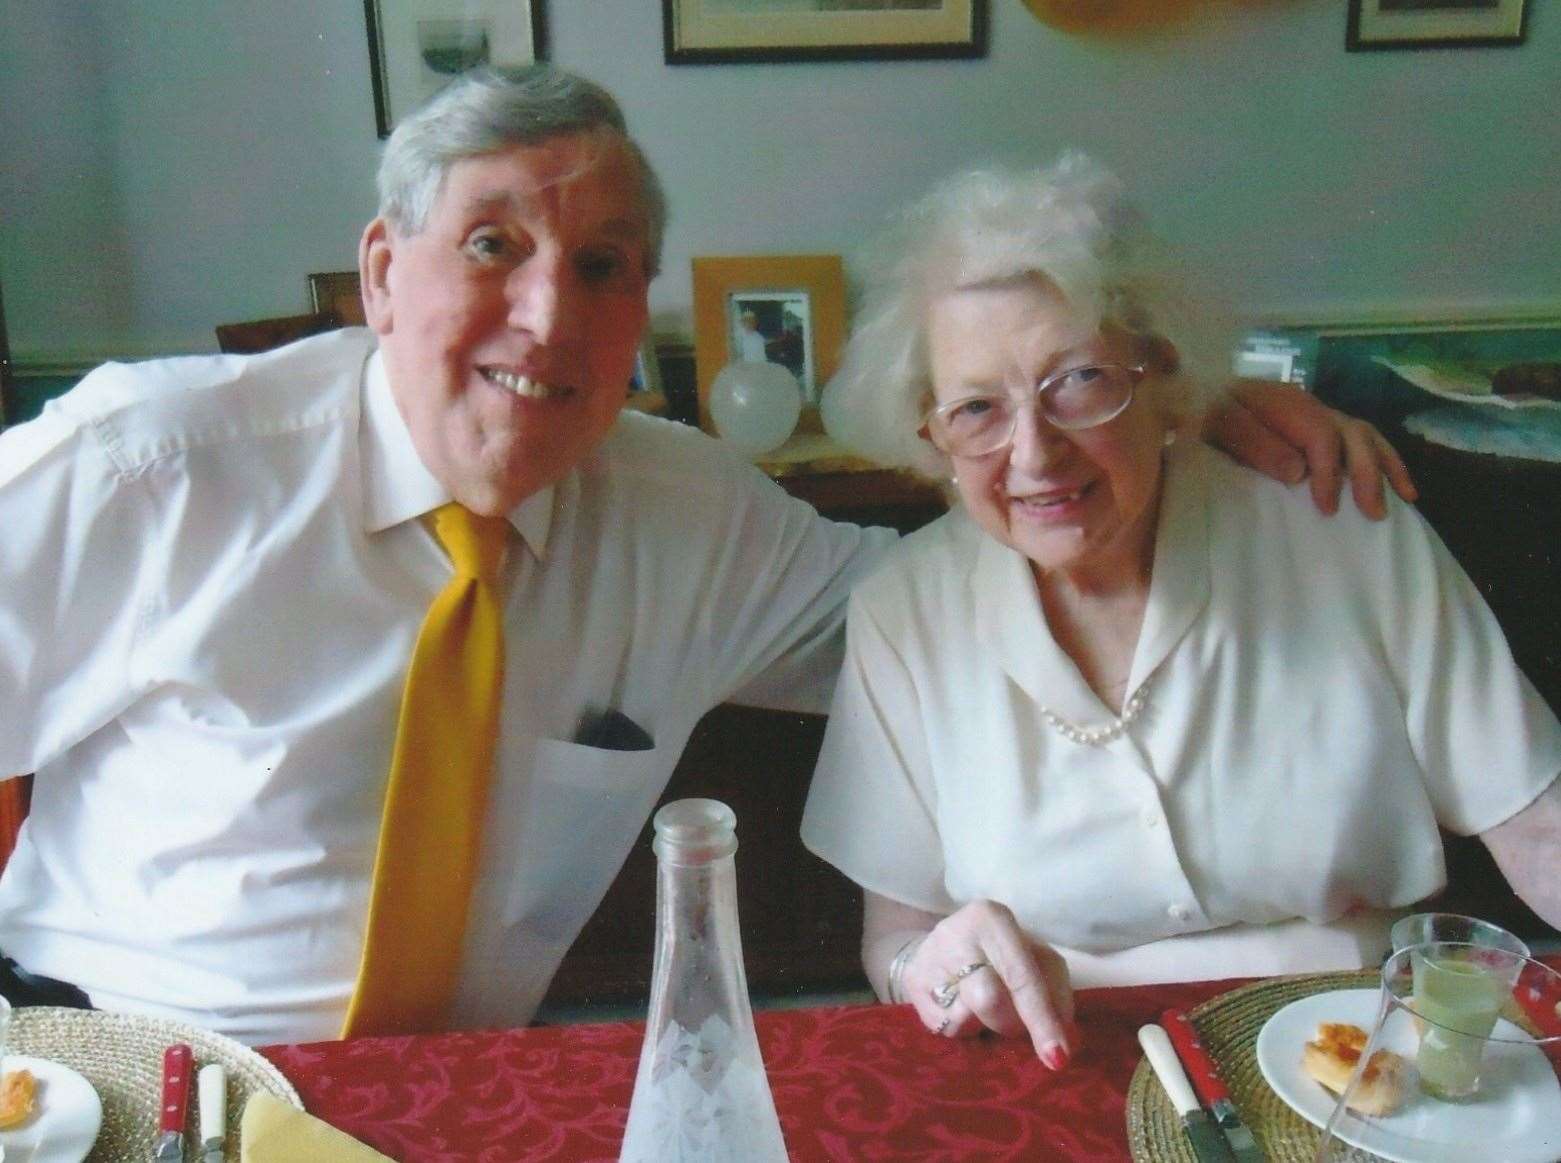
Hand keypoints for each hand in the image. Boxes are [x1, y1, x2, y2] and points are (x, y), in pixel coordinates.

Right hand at [901, 900, 1076, 1068]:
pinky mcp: (912, 982)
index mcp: (992, 919)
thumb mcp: (1036, 959)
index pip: (1022, 977)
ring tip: (985, 1009)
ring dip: (984, 1027)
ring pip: (963, 1020)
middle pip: (988, 1000)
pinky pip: (942, 1028)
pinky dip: (963, 1028)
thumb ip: (1055, 993)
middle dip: (1010, 1024)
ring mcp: (928, 957)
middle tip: (1016, 1024)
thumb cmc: (1002, 954)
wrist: (947, 943)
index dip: (1042, 1020)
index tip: (1057, 1057)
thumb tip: (1064, 1037)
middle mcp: (955, 933)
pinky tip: (963, 1008)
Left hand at [1205, 381, 1416, 519]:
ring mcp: (1318, 414)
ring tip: (1404, 498)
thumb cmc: (1205, 410)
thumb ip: (1253, 444)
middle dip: (1367, 474)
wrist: (1197, 391)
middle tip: (1373, 513)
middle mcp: (1310, 406)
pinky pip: (1359, 440)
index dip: (1329, 472)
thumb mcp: (1218, 424)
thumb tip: (1299, 472)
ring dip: (1386, 466)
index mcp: (1284, 404)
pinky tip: (1396, 483)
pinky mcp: (1319, 425)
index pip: (1320, 436)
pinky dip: (1382, 459)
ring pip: (1364, 434)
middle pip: (1352, 434)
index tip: (1328, 508)